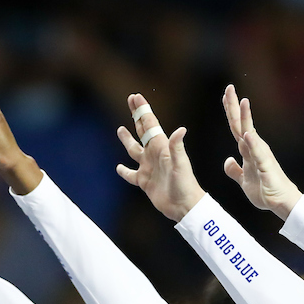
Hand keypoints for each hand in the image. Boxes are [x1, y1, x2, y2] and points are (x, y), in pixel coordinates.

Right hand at [115, 93, 204, 220]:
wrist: (185, 207)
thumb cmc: (185, 185)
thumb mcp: (181, 164)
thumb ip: (177, 147)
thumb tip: (181, 129)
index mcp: (161, 147)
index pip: (150, 124)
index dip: (143, 110)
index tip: (135, 96)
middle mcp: (154, 155)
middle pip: (142, 131)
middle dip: (136, 115)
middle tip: (130, 100)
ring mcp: (148, 168)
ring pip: (133, 150)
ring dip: (127, 140)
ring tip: (120, 130)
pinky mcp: (145, 182)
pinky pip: (131, 175)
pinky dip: (124, 171)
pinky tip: (118, 168)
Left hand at [221, 84, 300, 220]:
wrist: (281, 202)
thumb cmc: (265, 190)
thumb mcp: (244, 180)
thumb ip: (235, 170)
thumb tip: (228, 161)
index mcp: (248, 150)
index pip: (236, 126)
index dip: (230, 111)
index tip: (226, 94)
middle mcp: (255, 148)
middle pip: (241, 124)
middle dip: (234, 106)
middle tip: (229, 87)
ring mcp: (261, 155)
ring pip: (250, 133)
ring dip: (246, 118)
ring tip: (242, 101)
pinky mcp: (265, 166)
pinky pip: (257, 153)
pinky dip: (252, 143)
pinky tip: (247, 133)